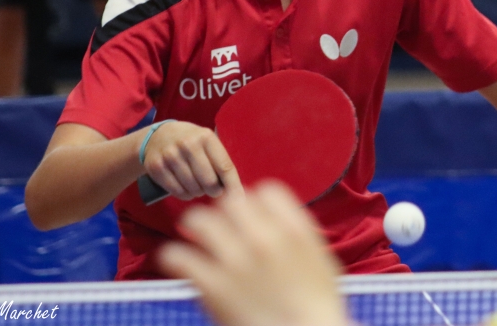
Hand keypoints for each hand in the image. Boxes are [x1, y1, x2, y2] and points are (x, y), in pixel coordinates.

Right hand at [141, 120, 241, 199]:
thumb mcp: (207, 141)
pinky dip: (186, 195)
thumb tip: (235, 189)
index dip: (233, 186)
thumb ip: (219, 159)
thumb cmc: (191, 142)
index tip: (239, 199)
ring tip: (199, 186)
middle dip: (215, 191)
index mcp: (206, 137)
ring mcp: (171, 155)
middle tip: (214, 190)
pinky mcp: (157, 167)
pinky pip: (177, 192)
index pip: (224, 166)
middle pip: (209, 181)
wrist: (158, 136)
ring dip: (199, 193)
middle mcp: (188, 144)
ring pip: (193, 188)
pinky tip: (187, 190)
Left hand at [159, 181, 346, 325]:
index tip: (253, 216)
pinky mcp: (212, 286)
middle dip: (227, 213)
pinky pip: (178, 255)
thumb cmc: (317, 305)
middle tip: (224, 227)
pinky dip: (175, 256)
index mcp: (294, 229)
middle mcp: (263, 237)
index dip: (258, 203)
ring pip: (199, 220)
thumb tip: (275, 216)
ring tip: (197, 236)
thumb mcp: (321, 259)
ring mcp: (235, 261)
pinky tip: (181, 262)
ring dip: (196, 226)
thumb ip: (298, 232)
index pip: (266, 191)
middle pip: (231, 202)